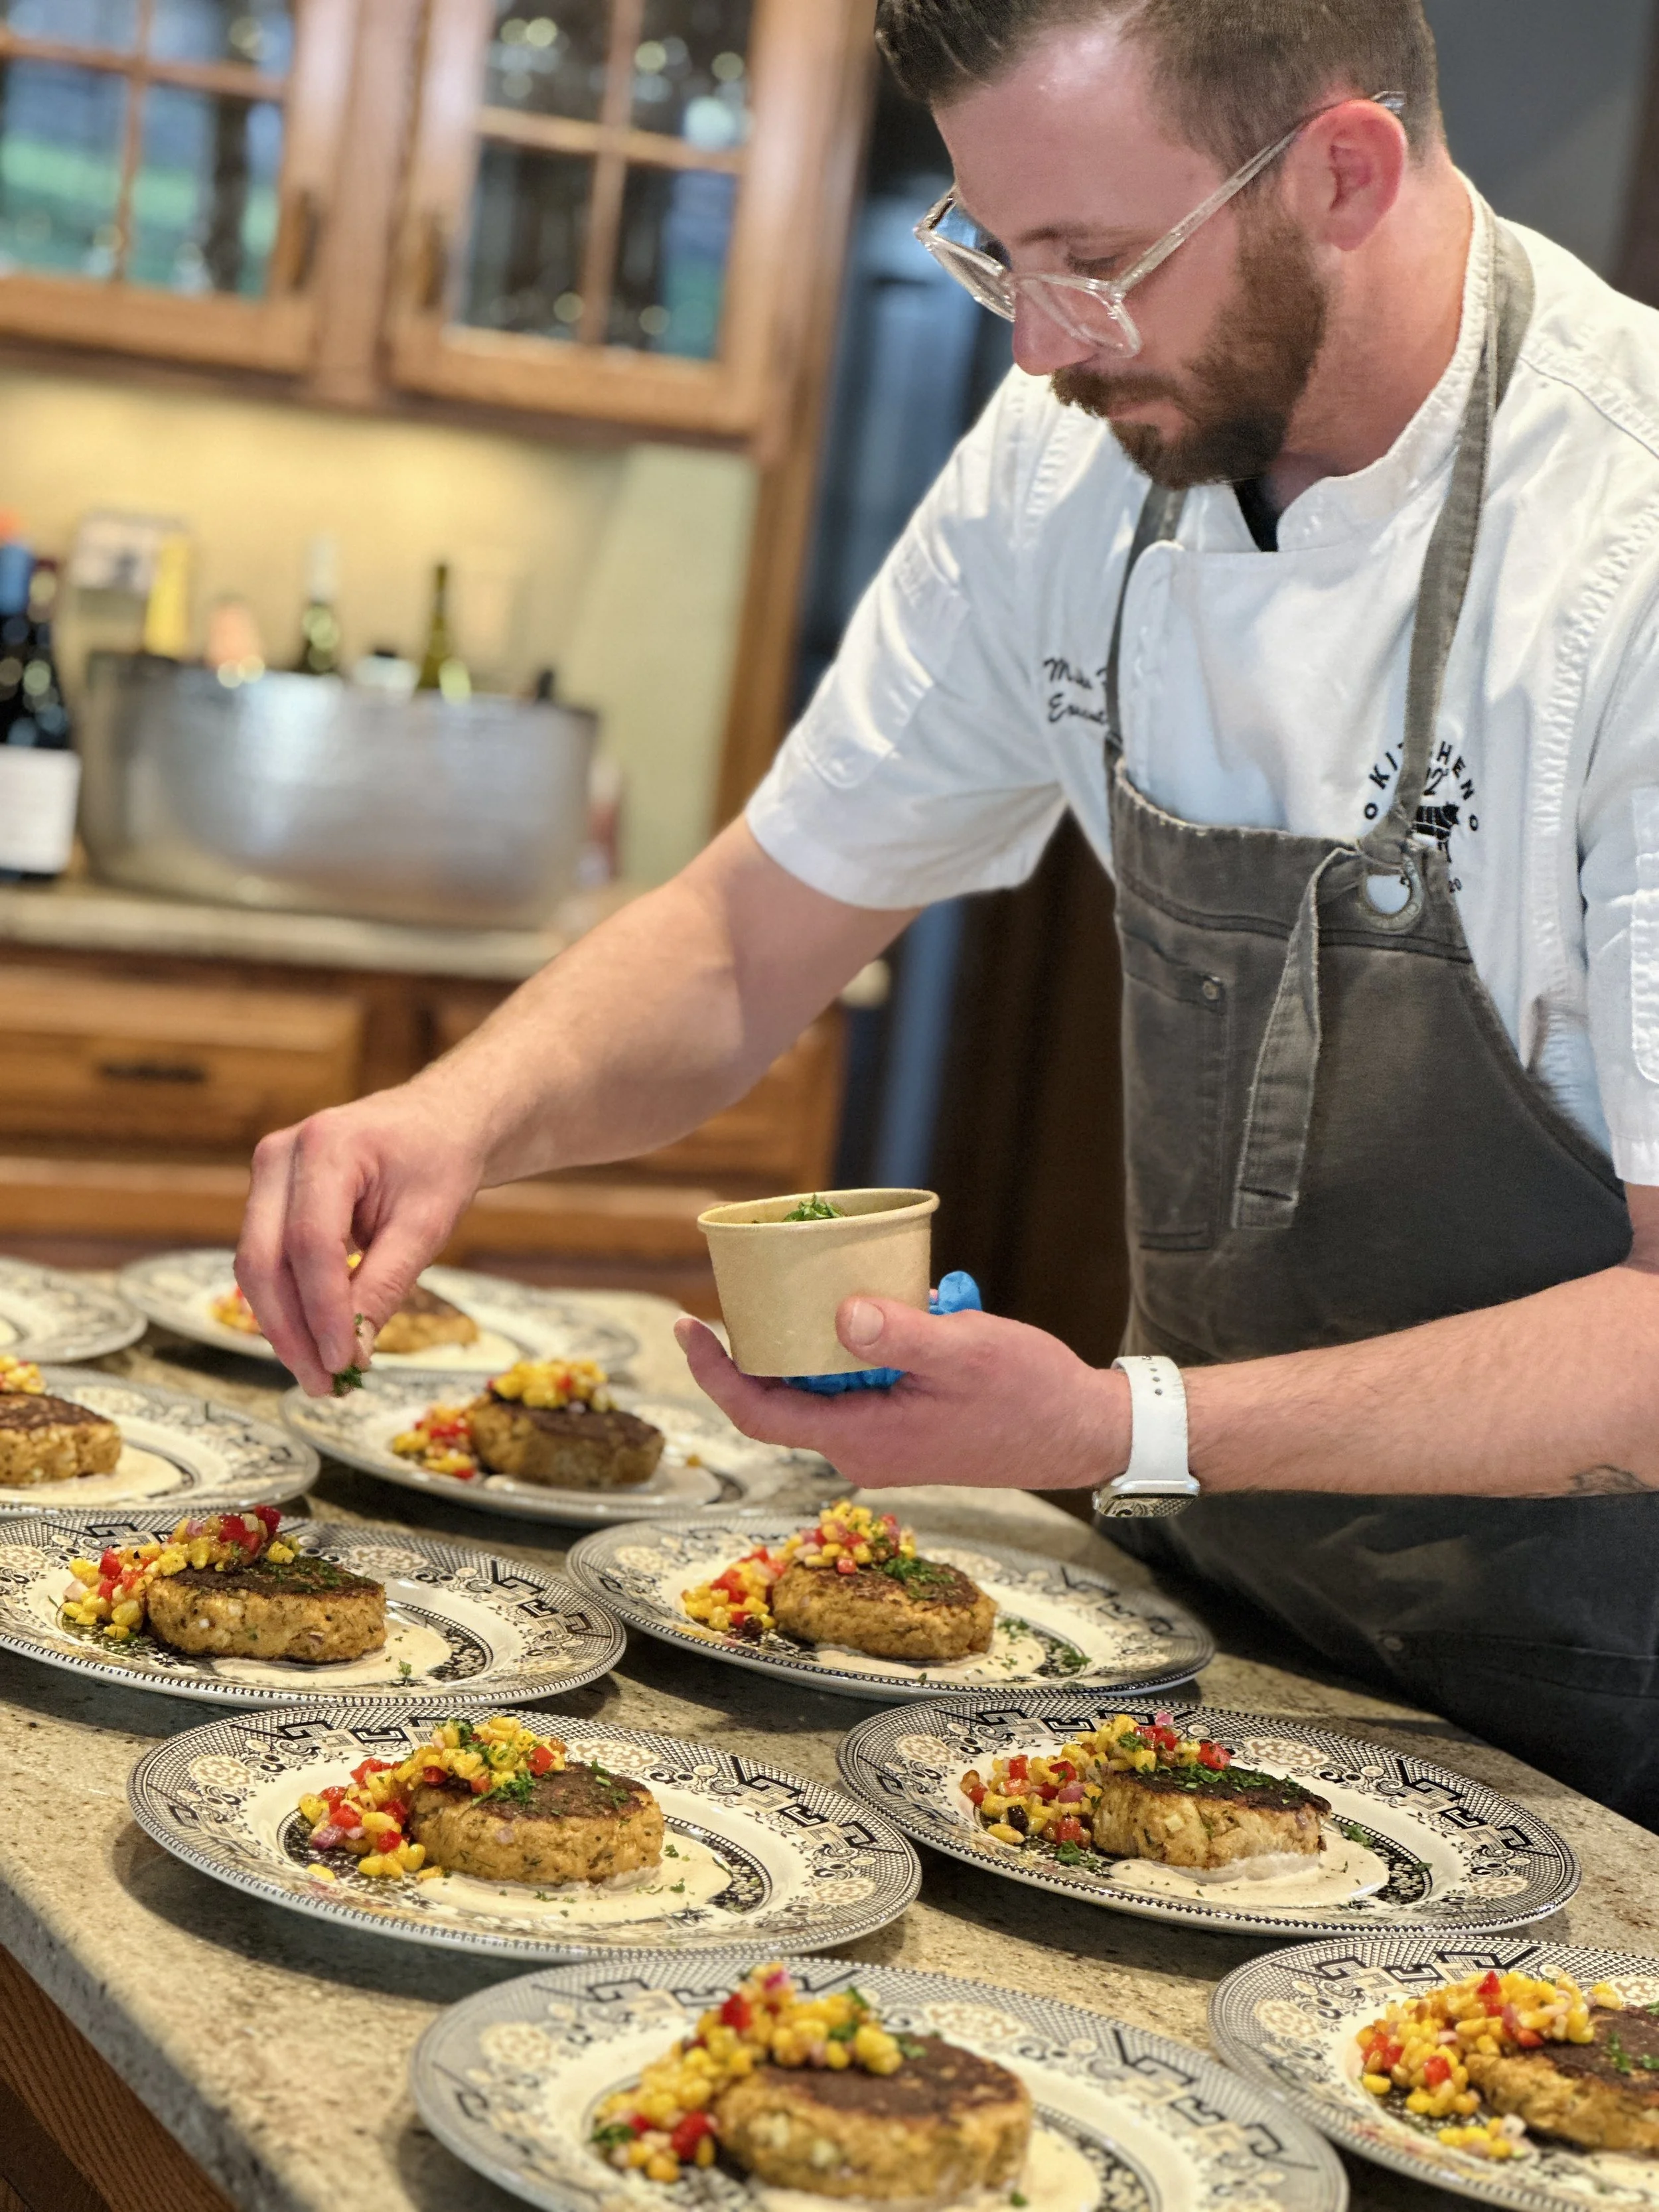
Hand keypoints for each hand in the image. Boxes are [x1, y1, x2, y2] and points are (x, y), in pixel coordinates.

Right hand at [235, 1082, 485, 1395]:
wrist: (437, 1122)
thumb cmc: (439, 1162)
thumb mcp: (427, 1223)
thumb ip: (386, 1284)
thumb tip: (352, 1351)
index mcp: (328, 1146)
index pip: (311, 1244)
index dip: (323, 1310)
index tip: (343, 1361)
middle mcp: (281, 1154)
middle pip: (265, 1259)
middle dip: (291, 1331)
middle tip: (324, 1384)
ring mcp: (267, 1173)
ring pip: (256, 1266)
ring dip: (284, 1327)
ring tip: (320, 1375)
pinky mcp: (267, 1197)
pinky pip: (266, 1260)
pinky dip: (288, 1305)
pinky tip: (314, 1342)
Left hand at [675, 1296, 1129, 1490]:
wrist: (1084, 1432)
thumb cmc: (1029, 1393)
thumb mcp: (963, 1350)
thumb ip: (897, 1335)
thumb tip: (839, 1314)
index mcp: (862, 1439)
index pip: (759, 1413)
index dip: (714, 1372)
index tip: (686, 1325)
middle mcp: (862, 1450)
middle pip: (781, 1400)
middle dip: (759, 1345)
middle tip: (745, 1287)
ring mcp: (883, 1445)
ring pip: (820, 1391)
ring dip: (817, 1342)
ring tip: (829, 1286)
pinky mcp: (905, 1433)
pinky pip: (855, 1389)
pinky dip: (853, 1350)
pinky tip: (884, 1309)